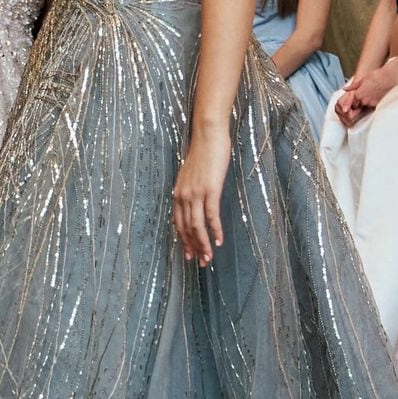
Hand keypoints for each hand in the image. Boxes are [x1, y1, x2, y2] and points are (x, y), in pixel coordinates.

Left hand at [172, 124, 230, 265]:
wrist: (208, 136)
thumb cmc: (204, 153)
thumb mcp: (193, 175)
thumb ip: (193, 190)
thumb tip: (198, 202)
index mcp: (178, 193)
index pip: (178, 223)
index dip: (184, 240)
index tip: (189, 254)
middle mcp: (183, 195)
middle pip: (186, 228)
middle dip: (193, 247)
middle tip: (200, 262)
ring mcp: (195, 193)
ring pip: (197, 226)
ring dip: (203, 244)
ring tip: (209, 258)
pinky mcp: (209, 190)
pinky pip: (211, 216)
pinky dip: (214, 230)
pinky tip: (219, 241)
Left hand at [338, 64, 395, 119]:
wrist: (388, 77)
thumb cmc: (375, 76)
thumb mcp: (362, 80)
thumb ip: (353, 87)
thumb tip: (345, 89)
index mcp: (358, 94)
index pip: (353, 102)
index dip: (354, 100)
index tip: (356, 97)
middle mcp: (364, 100)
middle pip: (359, 105)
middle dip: (360, 102)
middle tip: (365, 93)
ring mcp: (372, 103)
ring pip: (366, 105)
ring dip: (367, 102)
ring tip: (371, 93)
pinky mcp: (378, 103)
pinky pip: (373, 105)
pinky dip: (373, 102)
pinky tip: (376, 95)